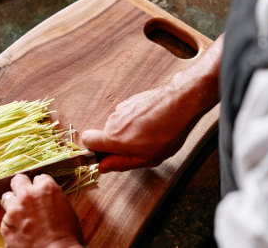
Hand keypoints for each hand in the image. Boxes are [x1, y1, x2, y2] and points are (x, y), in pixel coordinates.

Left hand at [0, 174, 83, 247]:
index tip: (40, 192)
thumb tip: (44, 197)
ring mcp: (14, 210)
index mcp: (46, 188)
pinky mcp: (6, 226)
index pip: (38, 177)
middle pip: (17, 180)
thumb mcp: (65, 208)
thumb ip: (51, 197)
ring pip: (7, 198)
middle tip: (25, 196)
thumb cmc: (67, 234)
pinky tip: (21, 231)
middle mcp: (27, 195)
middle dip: (21, 187)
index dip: (40, 186)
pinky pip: (5, 219)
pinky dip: (11, 223)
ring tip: (20, 214)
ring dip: (13, 204)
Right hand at [82, 35, 222, 172]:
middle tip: (140, 148)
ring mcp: (121, 109)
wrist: (180, 103)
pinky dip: (135, 121)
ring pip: (117, 125)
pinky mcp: (130, 101)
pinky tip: (152, 123)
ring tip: (150, 135)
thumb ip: (121, 163)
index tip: (108, 155)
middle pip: (105, 135)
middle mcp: (113, 121)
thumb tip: (103, 167)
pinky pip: (126, 116)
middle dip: (117, 143)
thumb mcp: (147, 158)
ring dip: (128, 132)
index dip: (94, 150)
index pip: (87, 141)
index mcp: (114, 138)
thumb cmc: (167, 133)